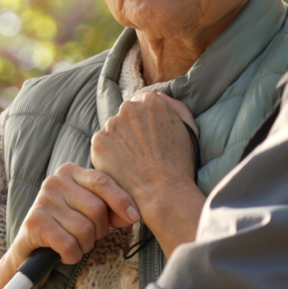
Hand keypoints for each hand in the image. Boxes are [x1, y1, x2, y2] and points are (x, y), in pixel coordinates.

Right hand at [0, 163, 138, 288]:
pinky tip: (64, 253)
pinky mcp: (35, 223)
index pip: (102, 181)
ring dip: (85, 245)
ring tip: (73, 243)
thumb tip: (132, 215)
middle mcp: (54, 182)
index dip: (121, 200)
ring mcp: (42, 201)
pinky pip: (69, 244)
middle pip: (96, 209)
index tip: (134, 217)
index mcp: (70, 172)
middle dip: (99, 230)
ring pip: (85, 229)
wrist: (30, 249)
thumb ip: (111, 208)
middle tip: (87, 236)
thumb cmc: (65, 226)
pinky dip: (72, 255)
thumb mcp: (89, 211)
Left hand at [91, 92, 205, 252]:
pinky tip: (123, 168)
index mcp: (152, 101)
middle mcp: (129, 108)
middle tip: (141, 152)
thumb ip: (175, 106)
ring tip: (133, 163)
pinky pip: (102, 145)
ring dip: (119, 142)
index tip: (148, 138)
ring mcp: (112, 124)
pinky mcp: (99, 142)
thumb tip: (160, 96)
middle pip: (126, 116)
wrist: (163, 192)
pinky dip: (109, 155)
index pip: (141, 103)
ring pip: (113, 130)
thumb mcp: (189, 129)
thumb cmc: (180, 164)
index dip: (145, 122)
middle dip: (131, 130)